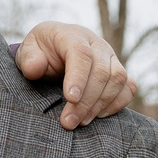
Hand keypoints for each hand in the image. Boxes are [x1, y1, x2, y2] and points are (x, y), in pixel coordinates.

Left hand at [15, 23, 136, 129]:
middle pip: (101, 71)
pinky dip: (117, 104)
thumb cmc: (40, 52)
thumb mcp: (28, 51)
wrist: (53, 50)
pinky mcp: (119, 72)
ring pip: (118, 79)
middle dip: (86, 101)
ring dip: (100, 105)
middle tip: (68, 122)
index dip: (78, 77)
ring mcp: (111, 58)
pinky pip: (129, 87)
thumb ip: (28, 58)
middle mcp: (96, 44)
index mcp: (72, 36)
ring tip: (80, 121)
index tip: (70, 98)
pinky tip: (98, 116)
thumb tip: (34, 68)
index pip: (81, 53)